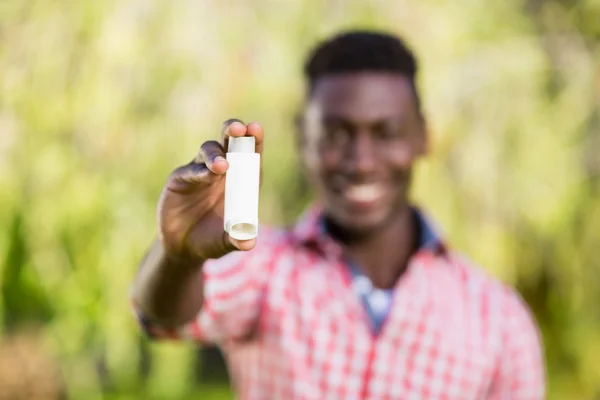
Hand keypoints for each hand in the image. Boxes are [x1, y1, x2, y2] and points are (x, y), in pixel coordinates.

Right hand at [157, 119, 263, 260]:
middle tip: (239, 129)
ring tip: (223, 166)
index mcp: (241, 179)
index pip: (250, 155)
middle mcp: (222, 170)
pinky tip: (208, 175)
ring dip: (216, 155)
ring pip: (208, 152)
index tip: (256, 129)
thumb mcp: (226, 242)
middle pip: (229, 142)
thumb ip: (238, 239)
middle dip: (234, 132)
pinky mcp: (180, 179)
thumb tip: (248, 242)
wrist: (182, 248)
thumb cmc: (211, 239)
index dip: (254, 141)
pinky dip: (200, 171)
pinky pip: (191, 170)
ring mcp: (200, 172)